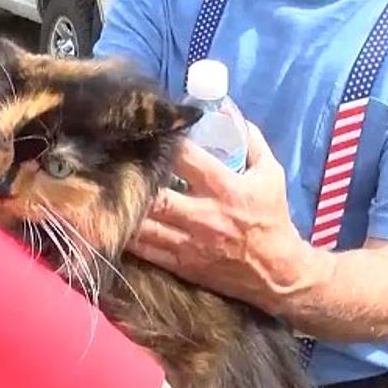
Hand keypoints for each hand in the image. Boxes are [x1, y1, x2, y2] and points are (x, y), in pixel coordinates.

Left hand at [129, 121, 318, 312]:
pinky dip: (128, 235)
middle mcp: (203, 216)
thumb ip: (252, 143)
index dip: (165, 143)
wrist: (277, 272)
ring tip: (110, 192)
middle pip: (157, 195)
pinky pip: (145, 250)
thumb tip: (230, 114)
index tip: (151, 133)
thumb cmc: (272, 219)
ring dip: (126, 208)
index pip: (186, 159)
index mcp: (224, 188)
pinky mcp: (181, 265)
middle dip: (137, 179)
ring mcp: (189, 243)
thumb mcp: (271, 174)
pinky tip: (115, 221)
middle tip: (119, 164)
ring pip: (144, 225)